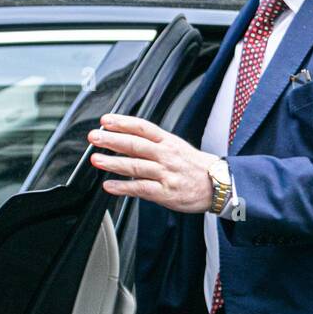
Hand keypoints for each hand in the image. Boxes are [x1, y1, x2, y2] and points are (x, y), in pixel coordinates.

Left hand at [87, 113, 217, 212]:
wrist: (218, 185)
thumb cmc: (196, 167)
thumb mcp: (178, 147)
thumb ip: (154, 143)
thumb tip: (127, 139)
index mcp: (169, 142)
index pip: (143, 127)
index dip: (123, 122)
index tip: (106, 120)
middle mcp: (166, 156)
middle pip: (136, 144)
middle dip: (112, 140)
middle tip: (94, 137)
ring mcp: (165, 174)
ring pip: (135, 166)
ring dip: (113, 162)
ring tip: (96, 160)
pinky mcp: (165, 193)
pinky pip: (140, 189)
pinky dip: (123, 187)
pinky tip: (109, 186)